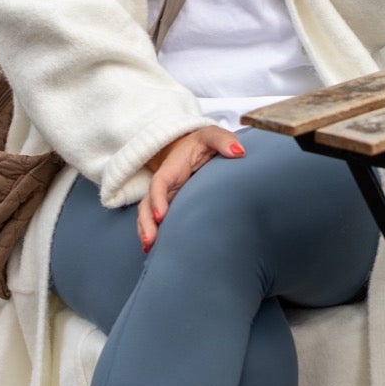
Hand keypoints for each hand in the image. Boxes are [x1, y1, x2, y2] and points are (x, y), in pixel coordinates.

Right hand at [138, 127, 244, 250]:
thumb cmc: (203, 142)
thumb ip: (223, 140)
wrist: (192, 147)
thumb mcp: (212, 135)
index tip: (161, 215)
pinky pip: (155, 219)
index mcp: (172, 168)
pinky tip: (155, 249)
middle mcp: (164, 184)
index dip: (157, 198)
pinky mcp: (169, 205)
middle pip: (147, 203)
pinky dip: (153, 233)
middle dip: (146, 222)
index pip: (160, 183)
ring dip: (145, 230)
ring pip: (147, 214)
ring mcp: (165, 196)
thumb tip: (238, 152)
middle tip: (150, 240)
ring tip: (149, 248)